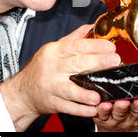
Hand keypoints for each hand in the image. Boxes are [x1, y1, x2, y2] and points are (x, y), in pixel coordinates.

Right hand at [0, 24, 119, 130]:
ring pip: (69, 90)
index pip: (76, 46)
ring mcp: (51, 86)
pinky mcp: (52, 102)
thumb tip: (91, 26)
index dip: (94, 46)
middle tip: (114, 61)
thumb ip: (73, 38)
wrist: (23, 91)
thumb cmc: (41, 67)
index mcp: (54, 52)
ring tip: (98, 96)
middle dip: (97, 62)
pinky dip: (80, 110)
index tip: (110, 47)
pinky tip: (92, 110)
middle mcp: (52, 68)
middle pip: (76, 64)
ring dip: (84, 93)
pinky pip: (67, 107)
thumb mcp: (53, 48)